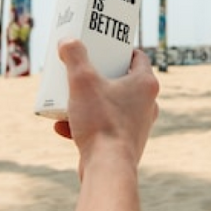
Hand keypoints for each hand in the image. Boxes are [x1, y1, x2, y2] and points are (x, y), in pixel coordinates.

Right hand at [53, 39, 158, 174]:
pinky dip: (85, 125)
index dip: (118, 49)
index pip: (137, 56)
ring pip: (110, 106)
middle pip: (121, 81)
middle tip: (81, 73)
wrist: (108, 168)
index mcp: (145, 84)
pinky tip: (63, 127)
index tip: (101, 48)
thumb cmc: (101, 123)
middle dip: (98, 77)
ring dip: (88, 103)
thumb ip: (74, 56)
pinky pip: (103, 127)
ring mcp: (138, 126)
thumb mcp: (82, 81)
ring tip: (68, 101)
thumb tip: (67, 41)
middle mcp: (147, 105)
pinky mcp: (125, 144)